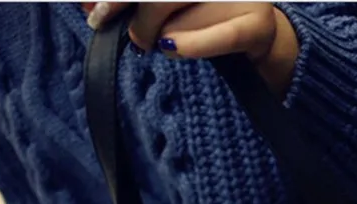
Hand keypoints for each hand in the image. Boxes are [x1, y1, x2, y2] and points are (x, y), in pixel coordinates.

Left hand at [85, 2, 298, 94]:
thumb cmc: (213, 22)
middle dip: (131, 8)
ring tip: (153, 44)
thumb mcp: (172, 6)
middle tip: (125, 34)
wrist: (269, 44)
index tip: (93, 10)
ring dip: (155, 29)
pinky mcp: (259, 22)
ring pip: (182, 5)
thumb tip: (86, 6)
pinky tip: (170, 48)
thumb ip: (134, 3)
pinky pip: (222, 35)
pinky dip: (193, 43)